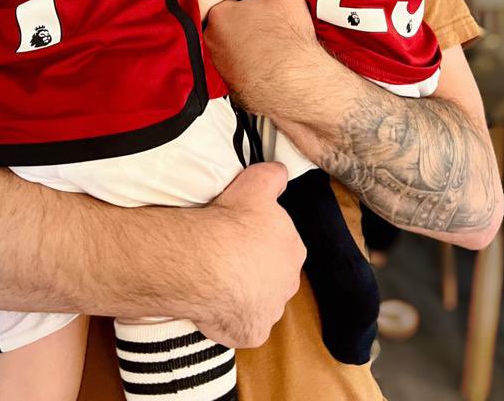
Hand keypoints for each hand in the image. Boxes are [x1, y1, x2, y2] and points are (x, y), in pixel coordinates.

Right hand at [192, 162, 304, 346]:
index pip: (281, 245)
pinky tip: (215, 305)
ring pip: (259, 301)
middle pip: (273, 275)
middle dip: (255, 269)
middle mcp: (288, 282)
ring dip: (243, 295)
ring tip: (217, 281)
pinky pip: (243, 326)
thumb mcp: (256, 182)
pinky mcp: (254, 332)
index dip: (259, 240)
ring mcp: (272, 310)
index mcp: (293, 249)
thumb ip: (273, 175)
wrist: (211, 262)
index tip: (240, 235)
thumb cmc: (234, 223)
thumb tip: (281, 171)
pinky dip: (231, 320)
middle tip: (227, 258)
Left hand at [204, 0, 319, 114]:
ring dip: (236, 34)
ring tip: (260, 28)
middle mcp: (209, 39)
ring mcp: (217, 63)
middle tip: (255, 7)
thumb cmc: (288, 36)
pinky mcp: (229, 82)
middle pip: (219, 15)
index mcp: (216, 13)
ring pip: (223, 39)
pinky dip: (241, 55)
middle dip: (234, 10)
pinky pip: (232, 61)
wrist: (297, 85)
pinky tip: (260, 52)